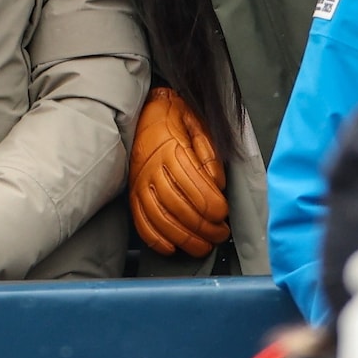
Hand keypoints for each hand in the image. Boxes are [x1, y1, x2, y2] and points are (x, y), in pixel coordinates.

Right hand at [129, 87, 229, 256]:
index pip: (197, 190)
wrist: (144, 110)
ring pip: (162, 219)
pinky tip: (171, 247)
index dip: (215, 209)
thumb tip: (218, 184)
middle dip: (204, 228)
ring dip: (184, 239)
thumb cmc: (175, 118)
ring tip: (202, 246)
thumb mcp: (198, 125)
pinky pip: (141, 221)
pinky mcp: (132, 192)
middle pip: (181, 208)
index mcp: (173, 151)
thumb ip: (209, 154)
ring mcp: (141, 182)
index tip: (225, 215)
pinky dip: (155, 239)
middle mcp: (154, 169)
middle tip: (220, 234)